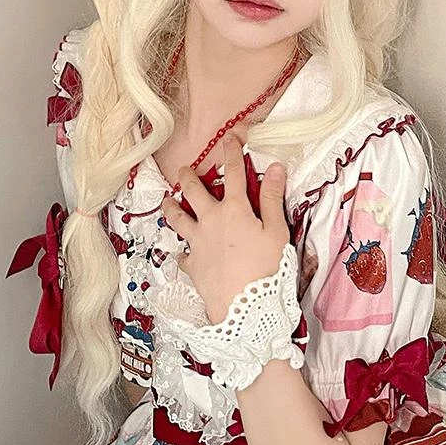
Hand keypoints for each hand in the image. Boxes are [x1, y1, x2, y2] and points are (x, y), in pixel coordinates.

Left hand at [160, 132, 288, 324]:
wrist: (244, 308)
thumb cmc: (267, 269)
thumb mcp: (277, 232)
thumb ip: (271, 199)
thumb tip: (275, 167)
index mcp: (233, 209)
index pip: (233, 171)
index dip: (232, 151)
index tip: (231, 136)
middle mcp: (210, 220)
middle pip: (193, 191)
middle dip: (188, 176)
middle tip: (184, 169)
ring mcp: (196, 242)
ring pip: (177, 218)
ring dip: (172, 206)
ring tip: (168, 200)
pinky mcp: (191, 265)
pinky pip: (181, 255)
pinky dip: (181, 252)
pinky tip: (181, 253)